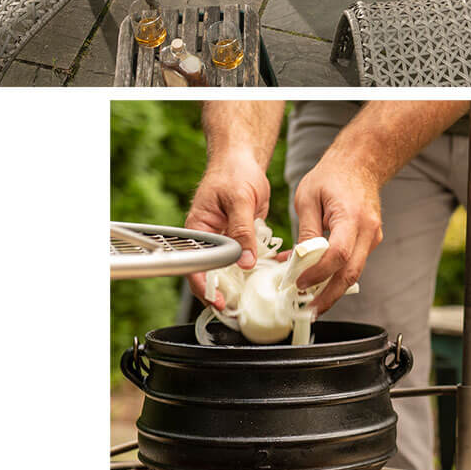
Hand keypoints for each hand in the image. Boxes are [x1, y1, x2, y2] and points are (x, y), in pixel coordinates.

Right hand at [185, 151, 271, 305]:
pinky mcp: (242, 239)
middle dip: (226, 292)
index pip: (195, 266)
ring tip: (260, 297)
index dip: (205, 287)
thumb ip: (242, 231)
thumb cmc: (233, 172)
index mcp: (198, 230)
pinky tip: (274, 272)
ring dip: (246, 283)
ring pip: (233, 270)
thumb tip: (245, 261)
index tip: (219, 301)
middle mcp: (210, 239)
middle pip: (213, 274)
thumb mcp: (239, 199)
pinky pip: (248, 258)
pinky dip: (260, 267)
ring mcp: (226, 240)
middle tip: (241, 309)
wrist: (244, 160)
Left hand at [293, 149, 383, 315]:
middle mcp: (368, 231)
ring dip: (332, 289)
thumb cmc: (332, 176)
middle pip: (351, 273)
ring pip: (354, 272)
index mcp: (351, 218)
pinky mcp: (370, 241)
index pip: (338, 255)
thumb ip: (305, 231)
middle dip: (329, 296)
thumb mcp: (308, 198)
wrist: (361, 164)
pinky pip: (354, 263)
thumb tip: (298, 261)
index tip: (299, 284)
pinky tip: (318, 280)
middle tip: (309, 311)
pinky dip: (336, 274)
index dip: (318, 274)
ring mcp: (373, 238)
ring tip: (310, 302)